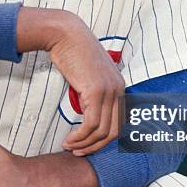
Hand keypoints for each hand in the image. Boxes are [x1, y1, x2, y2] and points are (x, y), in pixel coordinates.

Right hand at [48, 14, 124, 155]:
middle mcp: (118, 90)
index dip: (103, 140)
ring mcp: (109, 91)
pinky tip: (69, 139)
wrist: (66, 34)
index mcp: (120, 87)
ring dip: (84, 144)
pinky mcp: (96, 91)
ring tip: (68, 146)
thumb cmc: (73, 53)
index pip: (118, 123)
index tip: (87, 146)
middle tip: (77, 152)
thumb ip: (93, 92)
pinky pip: (90, 124)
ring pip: (101, 131)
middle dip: (95, 147)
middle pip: (113, 132)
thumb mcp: (88, 75)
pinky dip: (80, 137)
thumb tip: (88, 113)